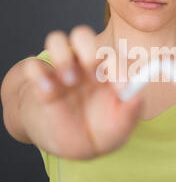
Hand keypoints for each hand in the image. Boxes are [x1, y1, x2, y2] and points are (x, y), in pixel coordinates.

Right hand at [23, 25, 143, 159]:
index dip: (117, 67)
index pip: (112, 56)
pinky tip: (47, 92)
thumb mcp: (118, 130)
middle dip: (88, 51)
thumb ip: (130, 114)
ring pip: (56, 40)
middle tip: (94, 77)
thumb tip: (136, 97)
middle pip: (82, 35)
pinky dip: (38, 74)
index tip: (121, 88)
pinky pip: (33, 66)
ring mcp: (60, 71)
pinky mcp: (39, 81)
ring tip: (69, 82)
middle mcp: (83, 66)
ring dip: (62, 58)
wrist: (67, 145)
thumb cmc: (99, 132)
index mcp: (106, 73)